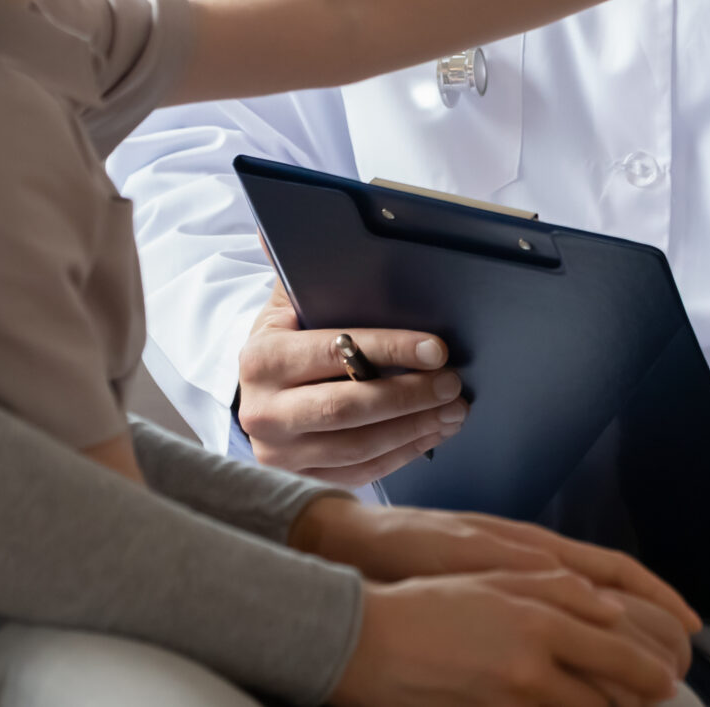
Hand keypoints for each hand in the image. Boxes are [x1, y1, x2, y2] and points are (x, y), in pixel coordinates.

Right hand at [238, 284, 467, 483]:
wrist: (254, 397)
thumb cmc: (284, 344)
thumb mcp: (284, 307)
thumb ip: (297, 273)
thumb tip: (279, 229)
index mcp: (261, 359)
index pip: (334, 351)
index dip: (389, 350)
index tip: (437, 349)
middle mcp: (263, 412)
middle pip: (347, 408)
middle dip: (410, 396)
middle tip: (453, 383)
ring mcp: (280, 454)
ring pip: (359, 447)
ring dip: (414, 428)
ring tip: (454, 410)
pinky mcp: (300, 480)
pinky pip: (361, 472)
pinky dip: (403, 453)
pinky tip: (432, 433)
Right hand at [328, 571, 689, 706]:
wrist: (373, 643)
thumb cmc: (434, 601)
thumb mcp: (498, 578)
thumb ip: (559, 590)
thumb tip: (612, 610)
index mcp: (541, 620)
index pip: (619, 653)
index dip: (650, 672)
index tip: (668, 678)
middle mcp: (535, 665)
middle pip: (610, 696)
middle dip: (637, 702)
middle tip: (654, 699)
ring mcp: (514, 700)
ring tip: (618, 705)